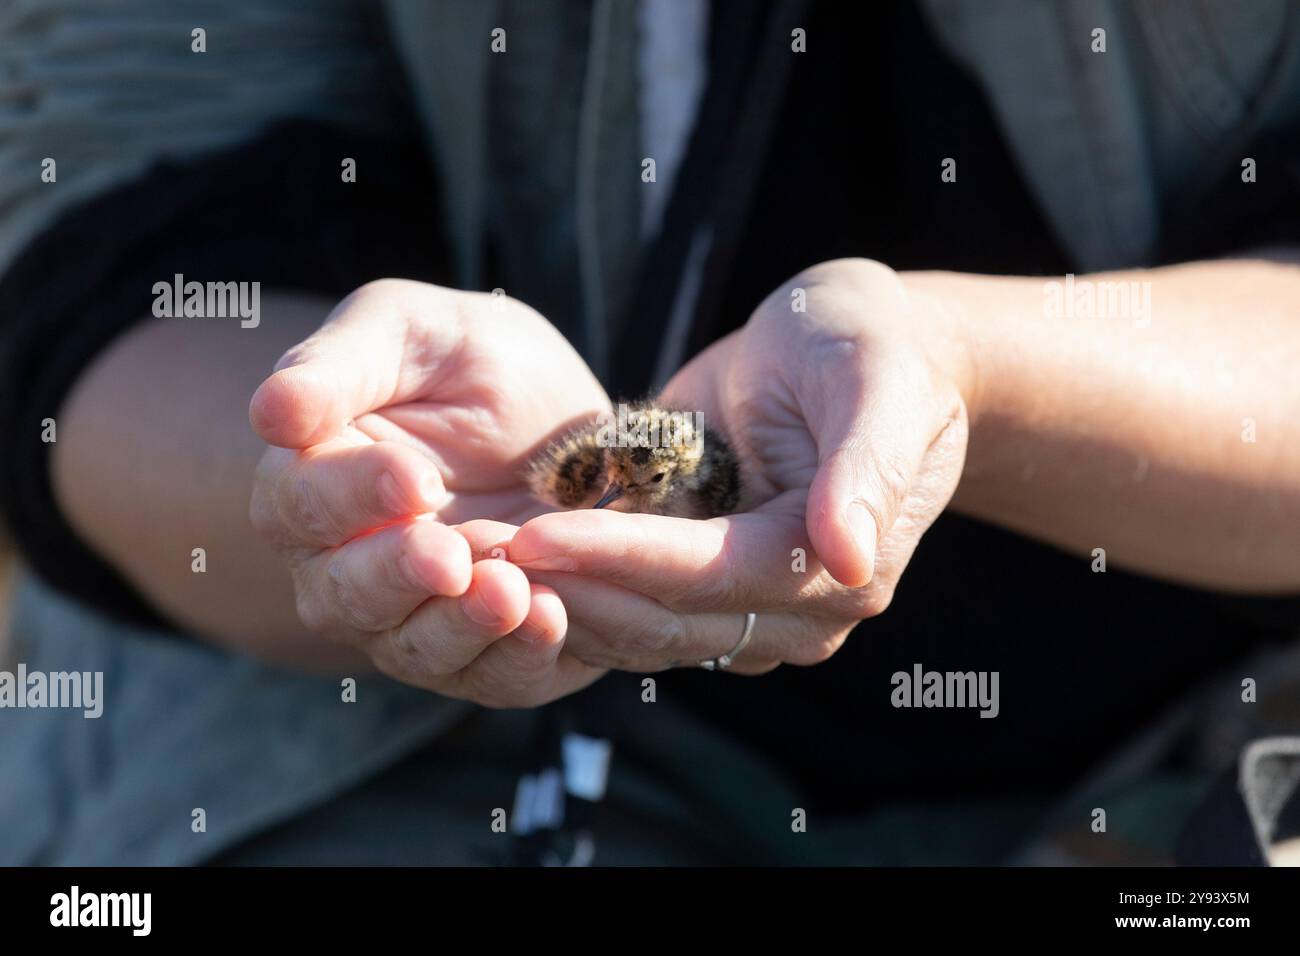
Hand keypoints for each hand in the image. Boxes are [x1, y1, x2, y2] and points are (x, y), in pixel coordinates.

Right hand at [249, 279, 608, 705]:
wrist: (577, 421)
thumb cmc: (475, 362)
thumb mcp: (413, 332)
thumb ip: (341, 364)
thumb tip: (270, 411)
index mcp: (313, 484)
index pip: (302, 505)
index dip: (352, 496)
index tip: (415, 478)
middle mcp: (349, 566)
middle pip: (343, 596)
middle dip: (396, 576)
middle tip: (449, 554)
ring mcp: (417, 618)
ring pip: (412, 648)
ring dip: (458, 627)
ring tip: (510, 592)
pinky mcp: (489, 652)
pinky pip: (492, 677)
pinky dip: (518, 657)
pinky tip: (551, 618)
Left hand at [509, 259, 974, 673]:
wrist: (854, 344)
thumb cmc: (873, 345)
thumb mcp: (878, 381)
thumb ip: (866, 466)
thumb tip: (848, 560)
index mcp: (842, 570)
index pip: (712, 577)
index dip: (621, 560)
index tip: (532, 535)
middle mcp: (794, 609)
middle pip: (664, 619)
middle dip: (567, 587)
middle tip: (465, 555)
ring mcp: (745, 606)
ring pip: (635, 627)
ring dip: (552, 598)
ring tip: (460, 558)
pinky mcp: (703, 585)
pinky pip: (626, 603)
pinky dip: (567, 585)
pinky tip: (497, 557)